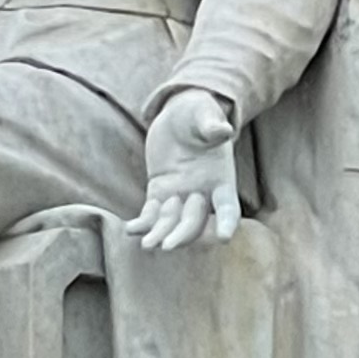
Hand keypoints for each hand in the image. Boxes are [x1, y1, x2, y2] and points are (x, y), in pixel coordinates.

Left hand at [128, 88, 240, 252]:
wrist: (180, 113)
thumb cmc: (198, 111)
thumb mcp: (205, 114)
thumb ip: (212, 125)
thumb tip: (223, 129)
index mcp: (221, 179)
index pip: (228, 207)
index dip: (227, 222)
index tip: (225, 237)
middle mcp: (202, 193)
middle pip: (196, 221)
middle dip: (183, 234)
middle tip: (168, 245)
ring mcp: (179, 194)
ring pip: (172, 223)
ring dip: (160, 234)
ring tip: (147, 245)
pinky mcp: (159, 191)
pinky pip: (151, 213)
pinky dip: (143, 222)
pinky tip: (130, 229)